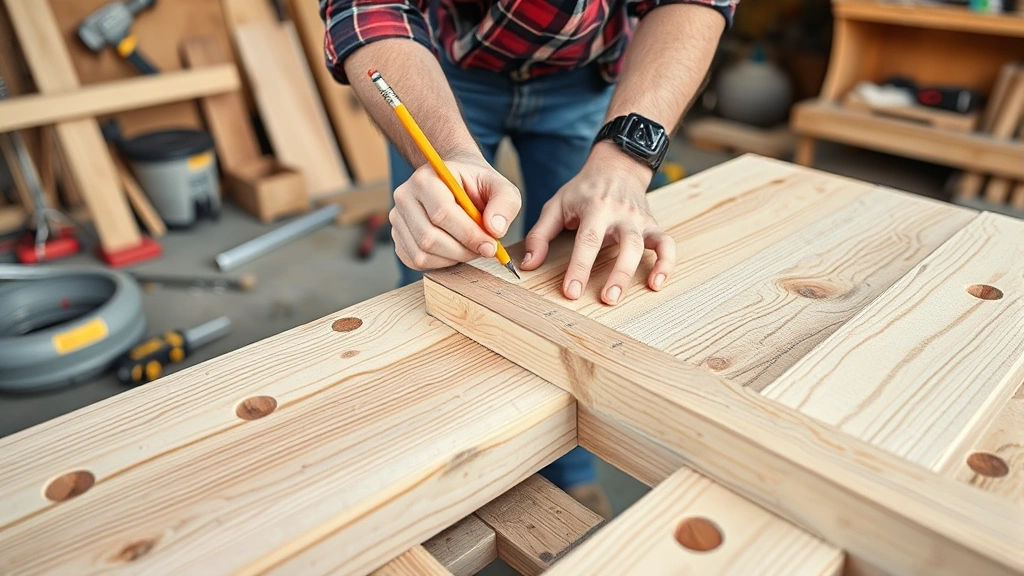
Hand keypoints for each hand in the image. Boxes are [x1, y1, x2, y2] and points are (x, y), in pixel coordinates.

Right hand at [390, 151, 521, 270]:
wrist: (456, 182)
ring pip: (421, 253)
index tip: (491, 246)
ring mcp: (397, 218)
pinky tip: (454, 251)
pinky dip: (439, 263)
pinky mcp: (398, 236)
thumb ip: (505, 204)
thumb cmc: (477, 185)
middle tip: (483, 250)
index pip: (442, 213)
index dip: (469, 235)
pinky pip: (415, 261)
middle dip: (462, 250)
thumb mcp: (501, 188)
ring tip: (470, 248)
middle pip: (429, 238)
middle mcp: (405, 196)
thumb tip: (495, 230)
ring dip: (452, 258)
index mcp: (426, 178)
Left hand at [520, 142, 675, 304]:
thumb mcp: (556, 205)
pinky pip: (667, 245)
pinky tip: (656, 283)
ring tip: (621, 297)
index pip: (588, 240)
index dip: (580, 267)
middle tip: (605, 300)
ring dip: (635, 273)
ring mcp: (639, 220)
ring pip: (644, 247)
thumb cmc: (583, 190)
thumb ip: (540, 235)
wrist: (616, 166)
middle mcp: (621, 213)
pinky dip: (666, 264)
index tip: (571, 292)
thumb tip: (528, 265)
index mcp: (596, 207)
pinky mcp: (653, 225)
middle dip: (616, 274)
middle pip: (624, 244)